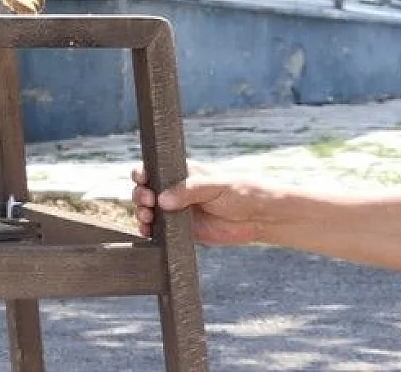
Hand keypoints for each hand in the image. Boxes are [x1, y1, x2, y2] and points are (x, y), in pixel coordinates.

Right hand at [131, 161, 268, 245]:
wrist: (260, 218)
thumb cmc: (242, 192)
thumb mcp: (216, 185)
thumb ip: (189, 190)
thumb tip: (162, 199)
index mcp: (182, 172)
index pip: (153, 169)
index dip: (142, 174)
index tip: (142, 180)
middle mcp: (175, 190)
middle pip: (145, 190)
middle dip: (140, 195)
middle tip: (148, 202)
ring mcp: (177, 210)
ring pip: (148, 211)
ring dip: (142, 214)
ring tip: (147, 218)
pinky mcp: (183, 230)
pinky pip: (159, 231)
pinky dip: (149, 231)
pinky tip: (148, 232)